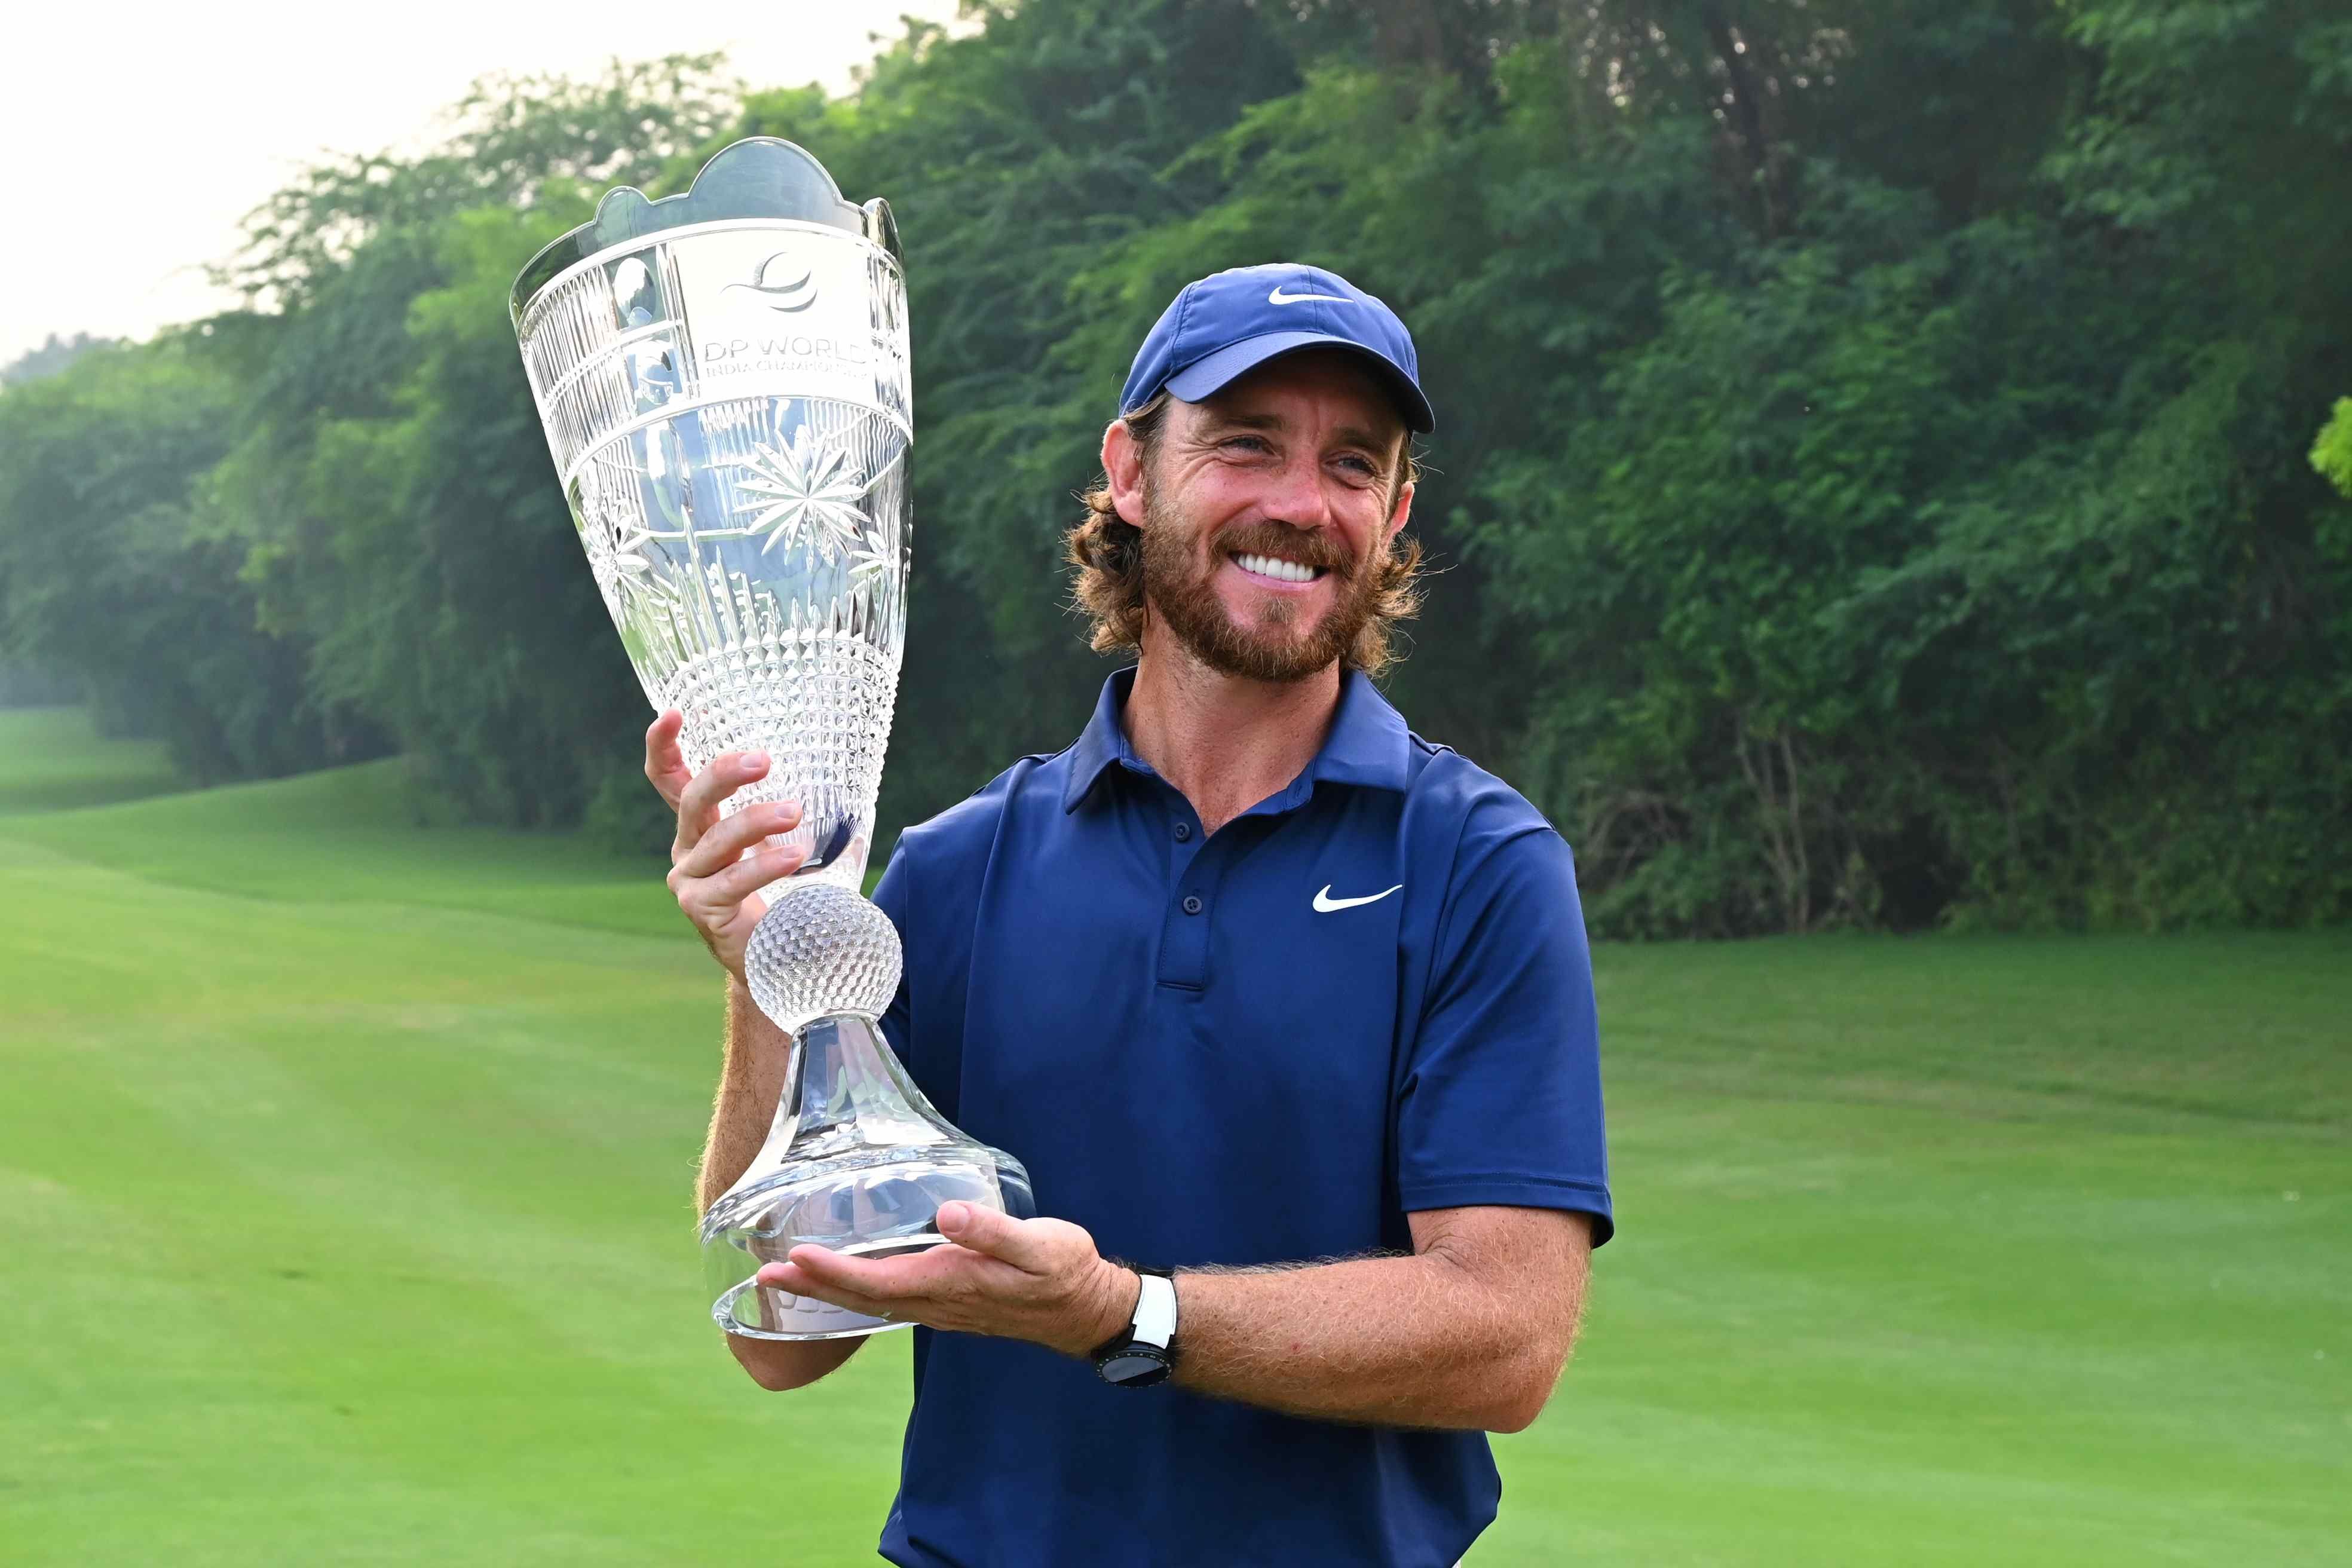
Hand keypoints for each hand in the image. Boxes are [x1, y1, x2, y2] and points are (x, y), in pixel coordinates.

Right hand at [646, 709, 803, 978]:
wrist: (783, 960)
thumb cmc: (787, 894)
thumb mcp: (786, 842)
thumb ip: (794, 810)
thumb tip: (839, 768)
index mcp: (702, 825)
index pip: (670, 779)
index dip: (664, 745)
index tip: (675, 712)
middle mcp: (688, 849)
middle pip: (692, 799)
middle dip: (725, 772)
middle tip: (764, 761)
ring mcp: (690, 881)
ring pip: (718, 838)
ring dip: (757, 820)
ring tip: (794, 812)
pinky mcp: (702, 909)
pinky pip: (733, 881)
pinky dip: (765, 864)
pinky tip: (794, 856)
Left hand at [756, 1201, 1137, 1358]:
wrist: (1087, 1309)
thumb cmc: (1065, 1273)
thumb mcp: (1038, 1245)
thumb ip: (992, 1230)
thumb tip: (948, 1215)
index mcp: (951, 1283)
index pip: (878, 1281)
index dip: (834, 1272)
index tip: (795, 1257)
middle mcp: (938, 1302)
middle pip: (862, 1297)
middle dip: (813, 1286)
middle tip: (764, 1276)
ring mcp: (942, 1307)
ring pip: (873, 1302)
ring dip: (829, 1291)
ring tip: (790, 1278)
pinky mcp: (951, 1302)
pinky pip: (891, 1301)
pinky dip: (858, 1292)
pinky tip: (847, 1282)